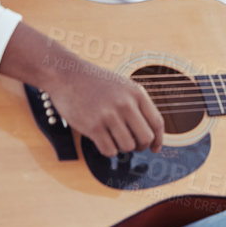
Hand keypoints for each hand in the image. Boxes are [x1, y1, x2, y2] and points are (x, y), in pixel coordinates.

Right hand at [44, 58, 164, 155]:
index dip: (158, 139)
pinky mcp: (92, 126)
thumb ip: (138, 105)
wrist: (67, 75)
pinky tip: (104, 142)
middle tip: (134, 146)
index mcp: (136, 94)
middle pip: (145, 138)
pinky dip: (109, 151)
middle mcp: (125, 104)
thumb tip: (152, 132)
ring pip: (128, 146)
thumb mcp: (124, 86)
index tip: (155, 148)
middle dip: (141, 146)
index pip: (157, 123)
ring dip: (123, 149)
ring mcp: (108, 115)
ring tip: (115, 140)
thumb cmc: (96, 82)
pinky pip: (109, 150)